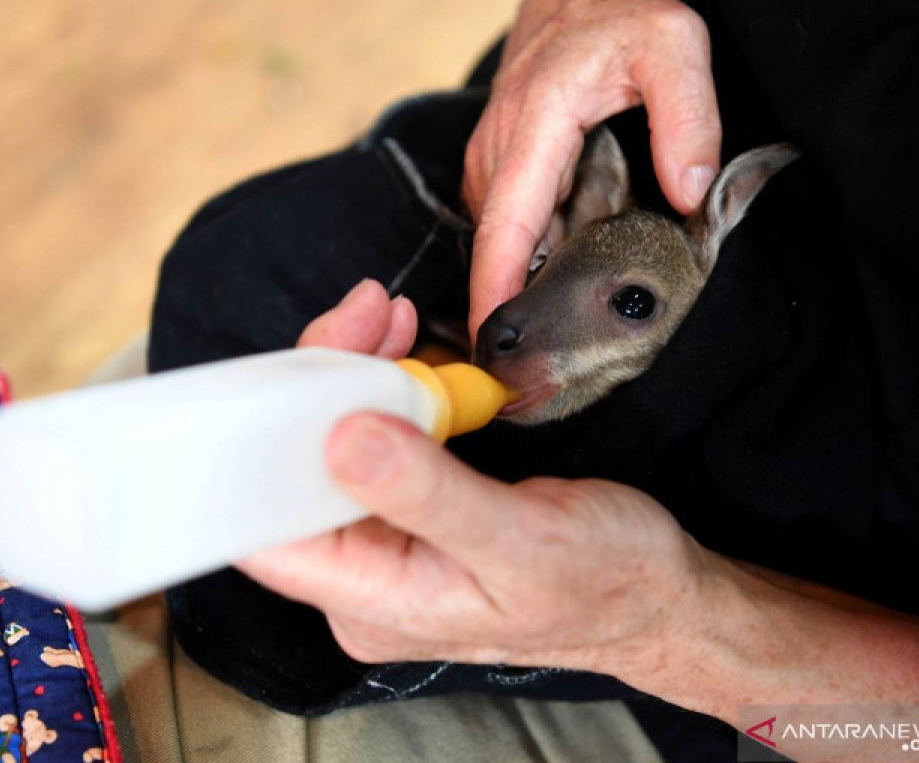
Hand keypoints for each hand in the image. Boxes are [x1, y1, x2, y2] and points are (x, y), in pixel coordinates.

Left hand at [238, 278, 714, 687]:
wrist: (657, 589)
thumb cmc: (605, 582)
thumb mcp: (525, 540)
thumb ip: (432, 496)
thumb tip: (344, 439)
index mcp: (374, 602)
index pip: (271, 530)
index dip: (261, 448)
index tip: (288, 374)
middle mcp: (365, 576)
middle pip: (297, 469)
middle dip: (317, 383)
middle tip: (362, 316)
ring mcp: (388, 539)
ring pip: (332, 442)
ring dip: (352, 372)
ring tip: (385, 318)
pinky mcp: (413, 505)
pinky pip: (375, 435)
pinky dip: (385, 384)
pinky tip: (401, 347)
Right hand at [462, 0, 721, 337]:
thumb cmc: (619, 12)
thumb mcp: (673, 48)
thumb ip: (689, 119)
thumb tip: (688, 190)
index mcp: (532, 129)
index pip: (504, 231)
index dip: (496, 296)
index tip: (494, 353)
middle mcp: (498, 153)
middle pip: (501, 252)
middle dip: (519, 311)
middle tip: (551, 373)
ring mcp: (493, 162)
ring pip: (505, 243)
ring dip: (532, 284)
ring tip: (569, 329)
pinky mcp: (500, 169)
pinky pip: (512, 227)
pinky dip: (536, 255)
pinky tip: (571, 271)